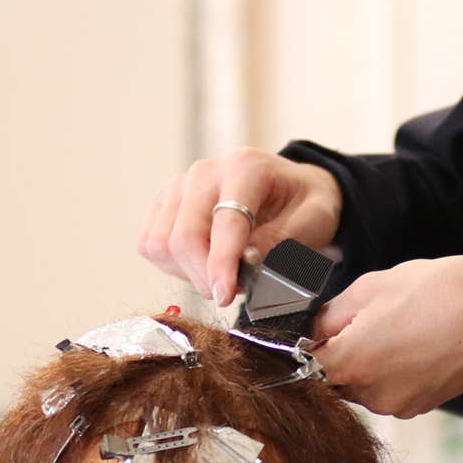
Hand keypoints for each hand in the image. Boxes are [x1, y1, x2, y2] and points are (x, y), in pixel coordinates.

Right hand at [136, 148, 341, 306]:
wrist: (290, 188)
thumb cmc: (302, 203)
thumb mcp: (313, 220)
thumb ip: (282, 240)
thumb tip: (247, 262)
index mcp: (246, 167)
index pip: (225, 221)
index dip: (222, 263)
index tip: (225, 296)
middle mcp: (205, 171)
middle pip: (183, 236)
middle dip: (204, 276)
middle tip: (232, 291)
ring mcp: (179, 185)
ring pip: (161, 244)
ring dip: (189, 272)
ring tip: (220, 273)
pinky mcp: (163, 202)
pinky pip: (150, 244)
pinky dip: (172, 265)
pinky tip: (201, 263)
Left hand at [312, 257, 462, 416]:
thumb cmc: (445, 290)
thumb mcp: (373, 285)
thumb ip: (329, 314)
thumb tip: (305, 330)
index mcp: (351, 362)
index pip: (296, 364)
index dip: (294, 345)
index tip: (299, 329)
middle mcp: (370, 395)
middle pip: (326, 378)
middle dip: (332, 350)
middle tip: (358, 317)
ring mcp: (396, 406)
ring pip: (357, 384)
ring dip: (362, 359)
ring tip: (394, 325)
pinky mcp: (418, 407)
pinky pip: (386, 390)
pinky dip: (389, 369)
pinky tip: (413, 341)